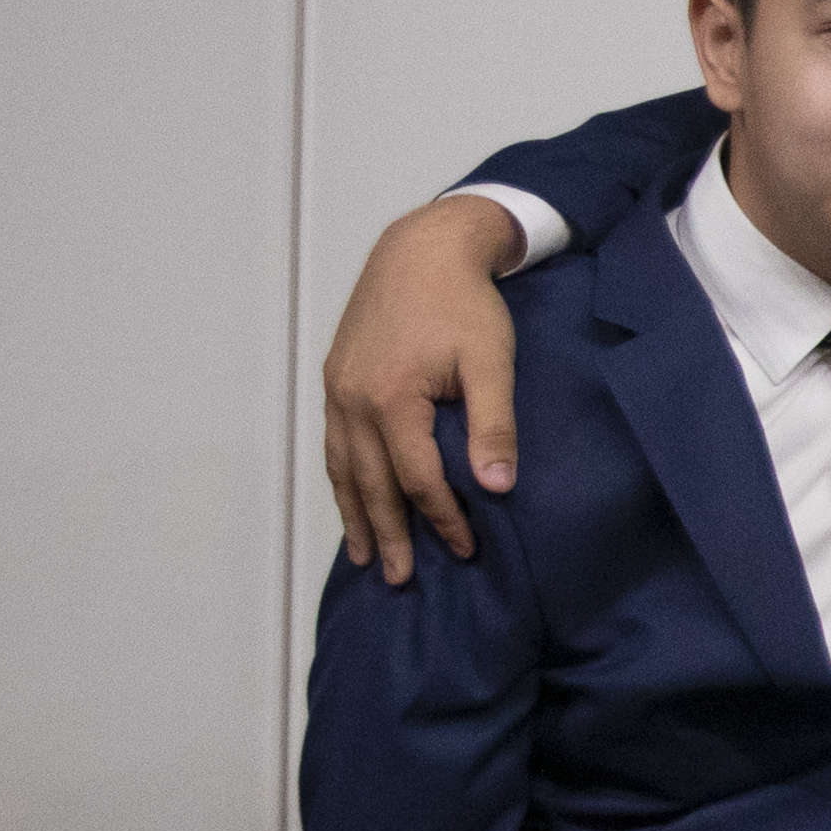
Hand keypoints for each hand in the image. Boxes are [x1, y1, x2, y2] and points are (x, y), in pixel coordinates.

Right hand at [323, 195, 533, 578]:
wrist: (422, 249)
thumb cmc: (466, 304)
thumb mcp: (491, 362)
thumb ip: (493, 424)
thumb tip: (496, 486)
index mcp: (392, 399)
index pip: (417, 478)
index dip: (442, 518)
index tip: (466, 549)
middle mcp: (353, 400)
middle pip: (370, 483)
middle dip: (389, 534)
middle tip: (400, 580)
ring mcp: (338, 390)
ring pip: (342, 467)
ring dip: (355, 515)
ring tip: (366, 556)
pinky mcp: (336, 379)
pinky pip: (335, 443)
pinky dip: (342, 478)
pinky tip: (351, 499)